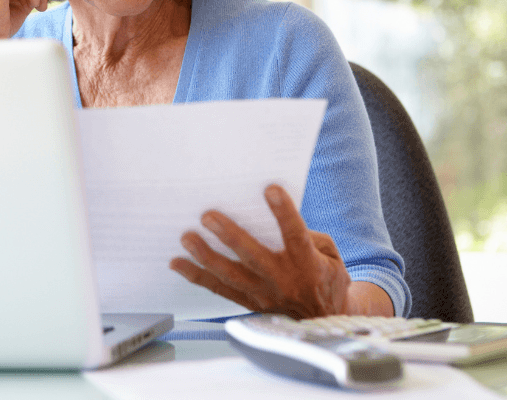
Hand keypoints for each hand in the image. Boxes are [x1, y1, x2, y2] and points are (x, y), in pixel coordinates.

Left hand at [169, 184, 351, 318]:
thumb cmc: (325, 275)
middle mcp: (283, 280)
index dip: (284, 213)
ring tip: (187, 237)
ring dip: (206, 256)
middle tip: (207, 215)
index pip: (296, 235)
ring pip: (230, 275)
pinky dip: (196, 276)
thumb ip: (307, 235)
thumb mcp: (329, 253)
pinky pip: (219, 289)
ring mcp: (263, 294)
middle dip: (230, 236)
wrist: (323, 318)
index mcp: (308, 264)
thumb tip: (275, 215)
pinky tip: (177, 262)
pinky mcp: (249, 302)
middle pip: (253, 257)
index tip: (270, 189)